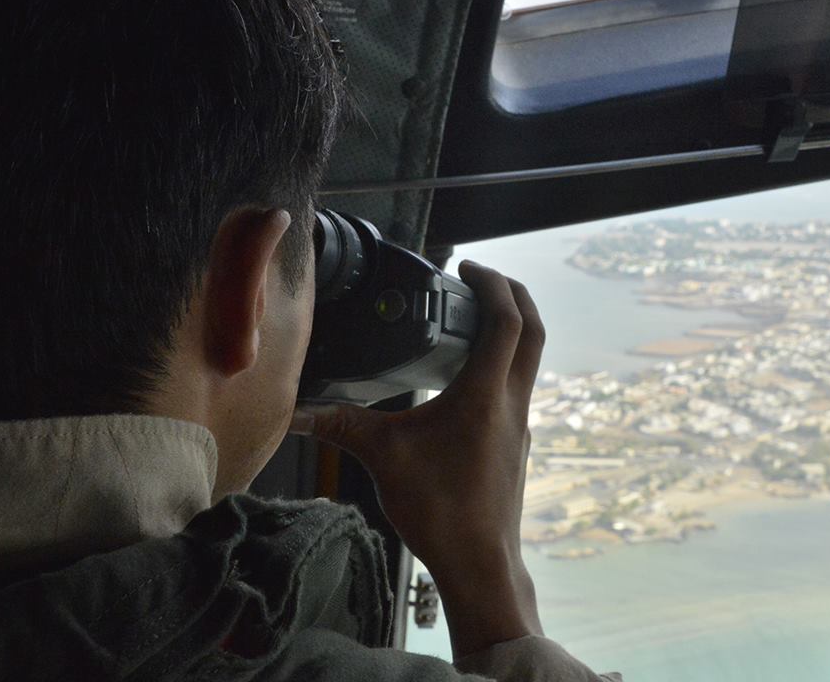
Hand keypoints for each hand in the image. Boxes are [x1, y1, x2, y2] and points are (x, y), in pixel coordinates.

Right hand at [290, 260, 545, 656]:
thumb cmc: (441, 510)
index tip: (465, 266)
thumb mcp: (384, 459)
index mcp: (486, 395)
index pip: (506, 320)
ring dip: (513, 329)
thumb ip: (342, 428)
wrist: (480, 563)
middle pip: (533, 330)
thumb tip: (296, 413)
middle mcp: (512, 403)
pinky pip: (518, 388)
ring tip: (473, 319)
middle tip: (481, 277)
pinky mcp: (516, 444)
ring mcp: (519, 425)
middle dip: (514, 293)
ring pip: (530, 360)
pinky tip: (468, 380)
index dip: (491, 283)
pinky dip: (504, 365)